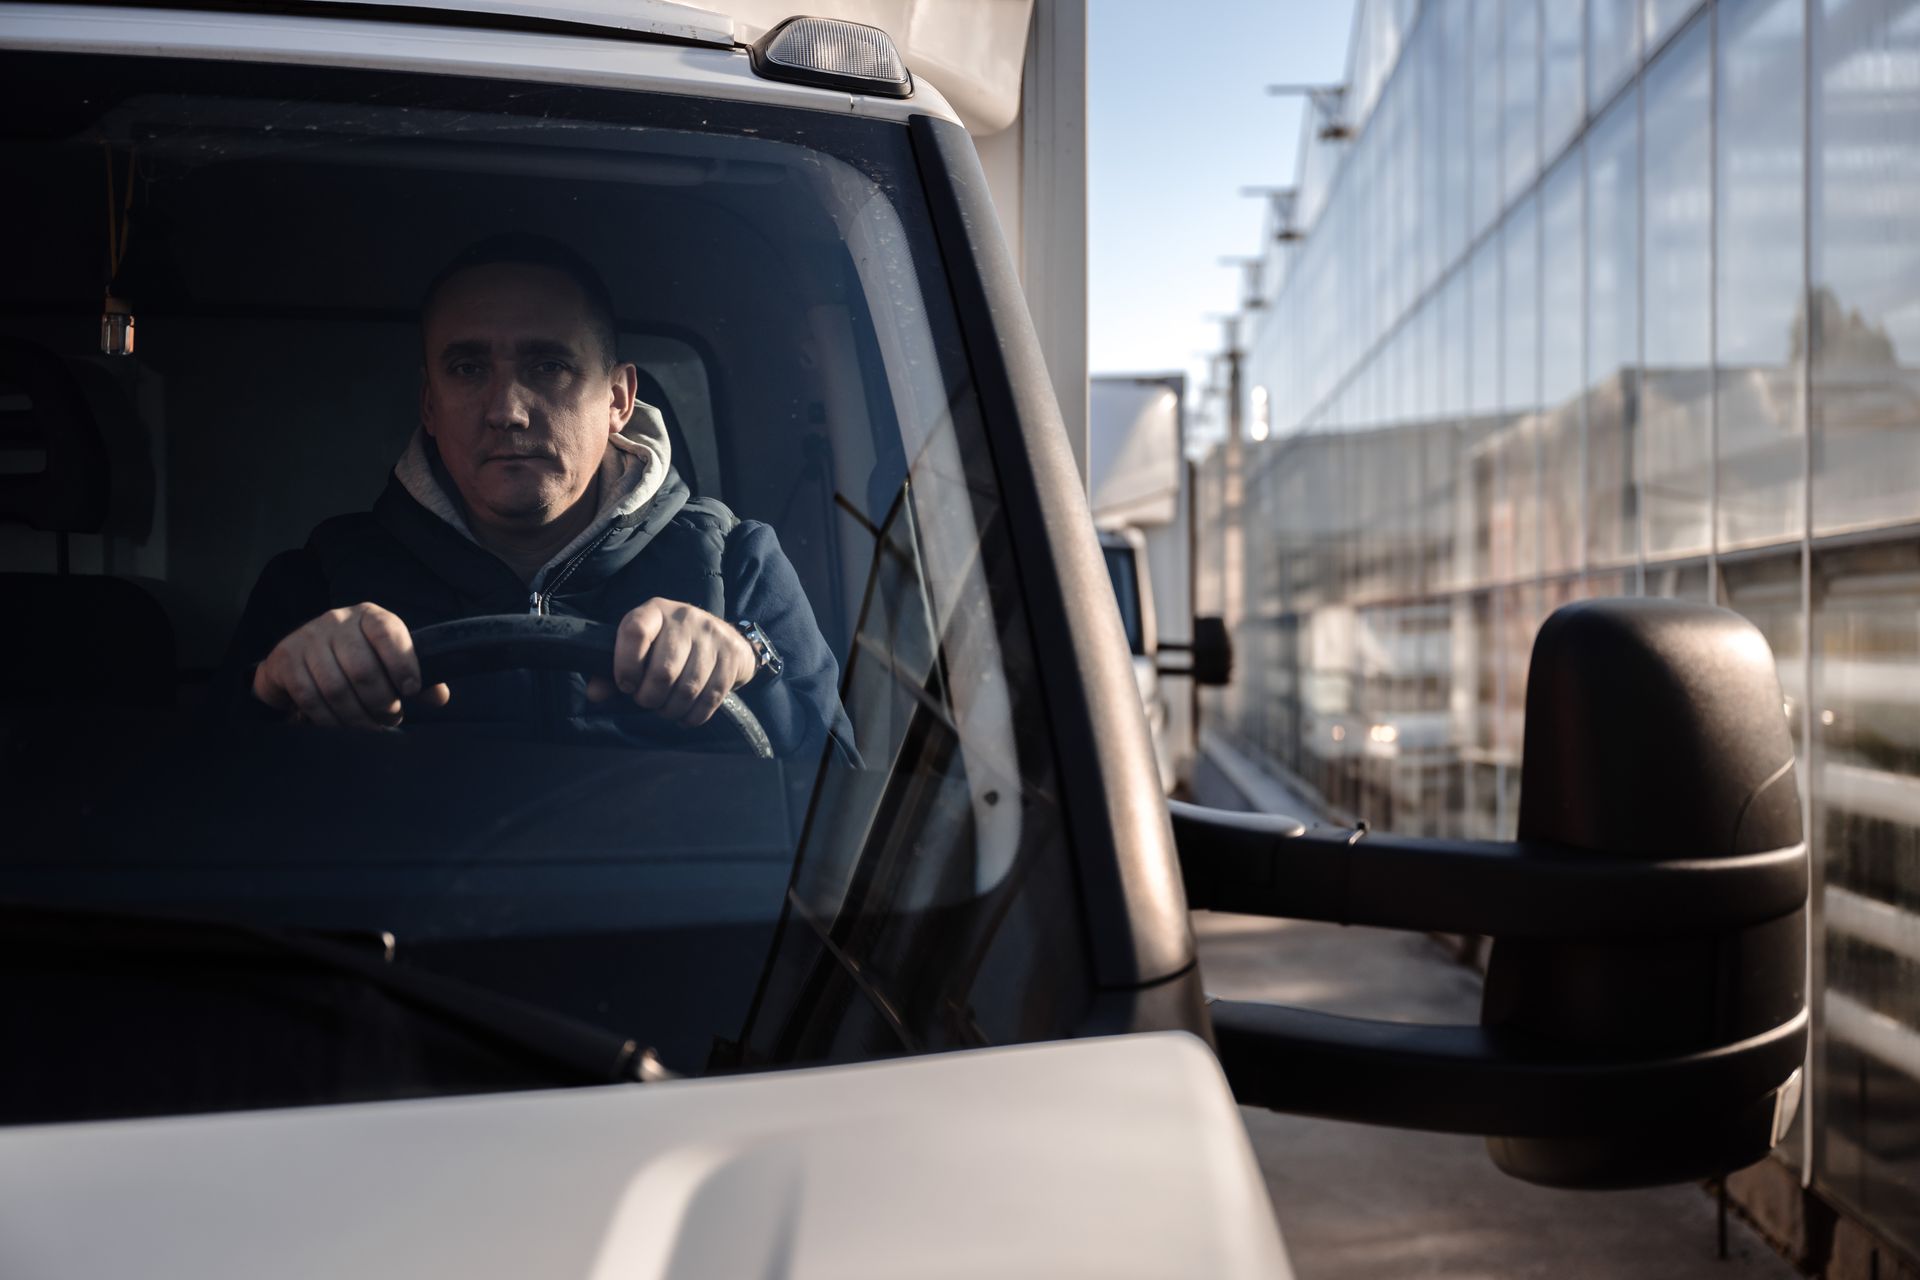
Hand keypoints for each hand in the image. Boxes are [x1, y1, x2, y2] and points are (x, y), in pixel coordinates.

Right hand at [251, 603, 450, 728]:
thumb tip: (438, 697)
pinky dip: (329, 719)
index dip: (403, 663)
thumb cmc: (357, 659)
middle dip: (382, 703)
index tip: (412, 691)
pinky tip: (342, 724)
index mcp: (369, 616)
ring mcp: (308, 638)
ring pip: (336, 688)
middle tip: (391, 718)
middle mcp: (337, 621)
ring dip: (357, 717)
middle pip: (363, 669)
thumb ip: (417, 677)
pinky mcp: (285, 659)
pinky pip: (310, 698)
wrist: (300, 655)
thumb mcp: (389, 660)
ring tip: (371, 726)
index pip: (388, 632)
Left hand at [585, 598, 755, 725]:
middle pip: (663, 671)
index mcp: (654, 611)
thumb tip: (595, 695)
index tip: (626, 685)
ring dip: (671, 710)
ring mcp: (712, 636)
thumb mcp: (641, 649)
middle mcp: (684, 618)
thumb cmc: (670, 647)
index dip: (626, 665)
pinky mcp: (731, 656)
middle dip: (650, 698)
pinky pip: (711, 698)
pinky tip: (685, 715)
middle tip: (647, 701)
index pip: (635, 632)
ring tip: (665, 710)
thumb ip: (613, 672)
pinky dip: (693, 715)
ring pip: (688, 689)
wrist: (725, 638)